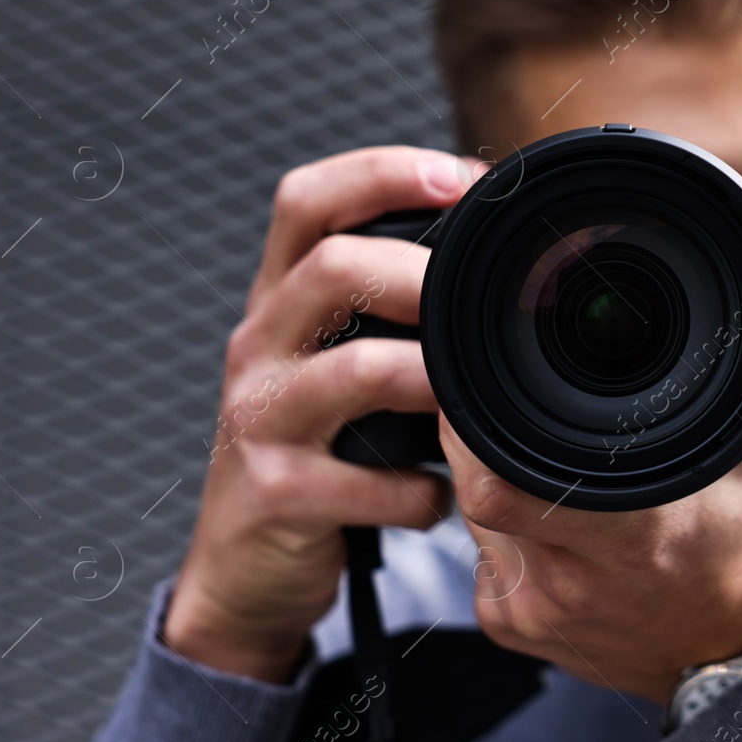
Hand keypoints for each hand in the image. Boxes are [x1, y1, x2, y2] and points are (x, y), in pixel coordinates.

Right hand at [163, 146, 481, 681]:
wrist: (245, 569)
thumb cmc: (317, 451)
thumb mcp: (338, 368)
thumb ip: (390, 316)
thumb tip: (496, 262)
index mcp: (280, 303)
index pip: (306, 202)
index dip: (379, 172)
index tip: (457, 177)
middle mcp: (259, 347)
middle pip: (330, 266)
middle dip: (419, 273)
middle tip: (478, 302)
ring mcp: (259, 420)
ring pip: (353, 372)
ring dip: (432, 380)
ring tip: (471, 403)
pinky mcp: (273, 495)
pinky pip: (360, 483)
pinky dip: (416, 494)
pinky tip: (437, 500)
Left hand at [448, 243, 741, 704]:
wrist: (730, 645)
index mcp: (634, 535)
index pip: (502, 476)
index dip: (481, 423)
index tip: (496, 381)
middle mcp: (574, 582)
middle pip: (477, 486)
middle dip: (481, 435)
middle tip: (509, 403)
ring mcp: (536, 611)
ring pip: (472, 518)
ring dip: (495, 475)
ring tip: (545, 458)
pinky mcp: (512, 628)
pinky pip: (480, 558)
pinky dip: (500, 527)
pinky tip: (545, 514)